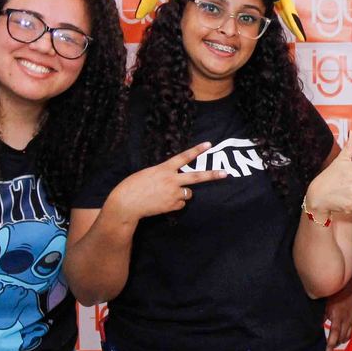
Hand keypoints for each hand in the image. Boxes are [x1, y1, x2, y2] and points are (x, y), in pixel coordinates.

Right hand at [110, 142, 228, 220]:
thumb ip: (164, 173)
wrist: (127, 204)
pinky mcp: (172, 206)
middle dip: (212, 175)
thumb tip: (175, 179)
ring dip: (183, 193)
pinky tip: (163, 203)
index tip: (209, 144)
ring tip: (167, 194)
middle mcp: (171, 180)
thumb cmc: (133, 186)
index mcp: (164, 169)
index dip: (197, 150)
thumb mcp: (149, 173)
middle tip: (225, 173)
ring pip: (188, 193)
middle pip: (197, 177)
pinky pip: (181, 204)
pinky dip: (176, 204)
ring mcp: (173, 194)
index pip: (184, 157)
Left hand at [324, 279, 351, 350]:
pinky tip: (344, 335)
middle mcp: (346, 320)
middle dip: (335, 344)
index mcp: (337, 317)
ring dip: (341, 340)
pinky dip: (348, 335)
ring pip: (348, 336)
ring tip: (335, 342)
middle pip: (341, 338)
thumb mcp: (326, 304)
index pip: (334, 335)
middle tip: (328, 349)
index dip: (330, 346)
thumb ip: (323, 316)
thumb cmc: (337, 293)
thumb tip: (317, 326)